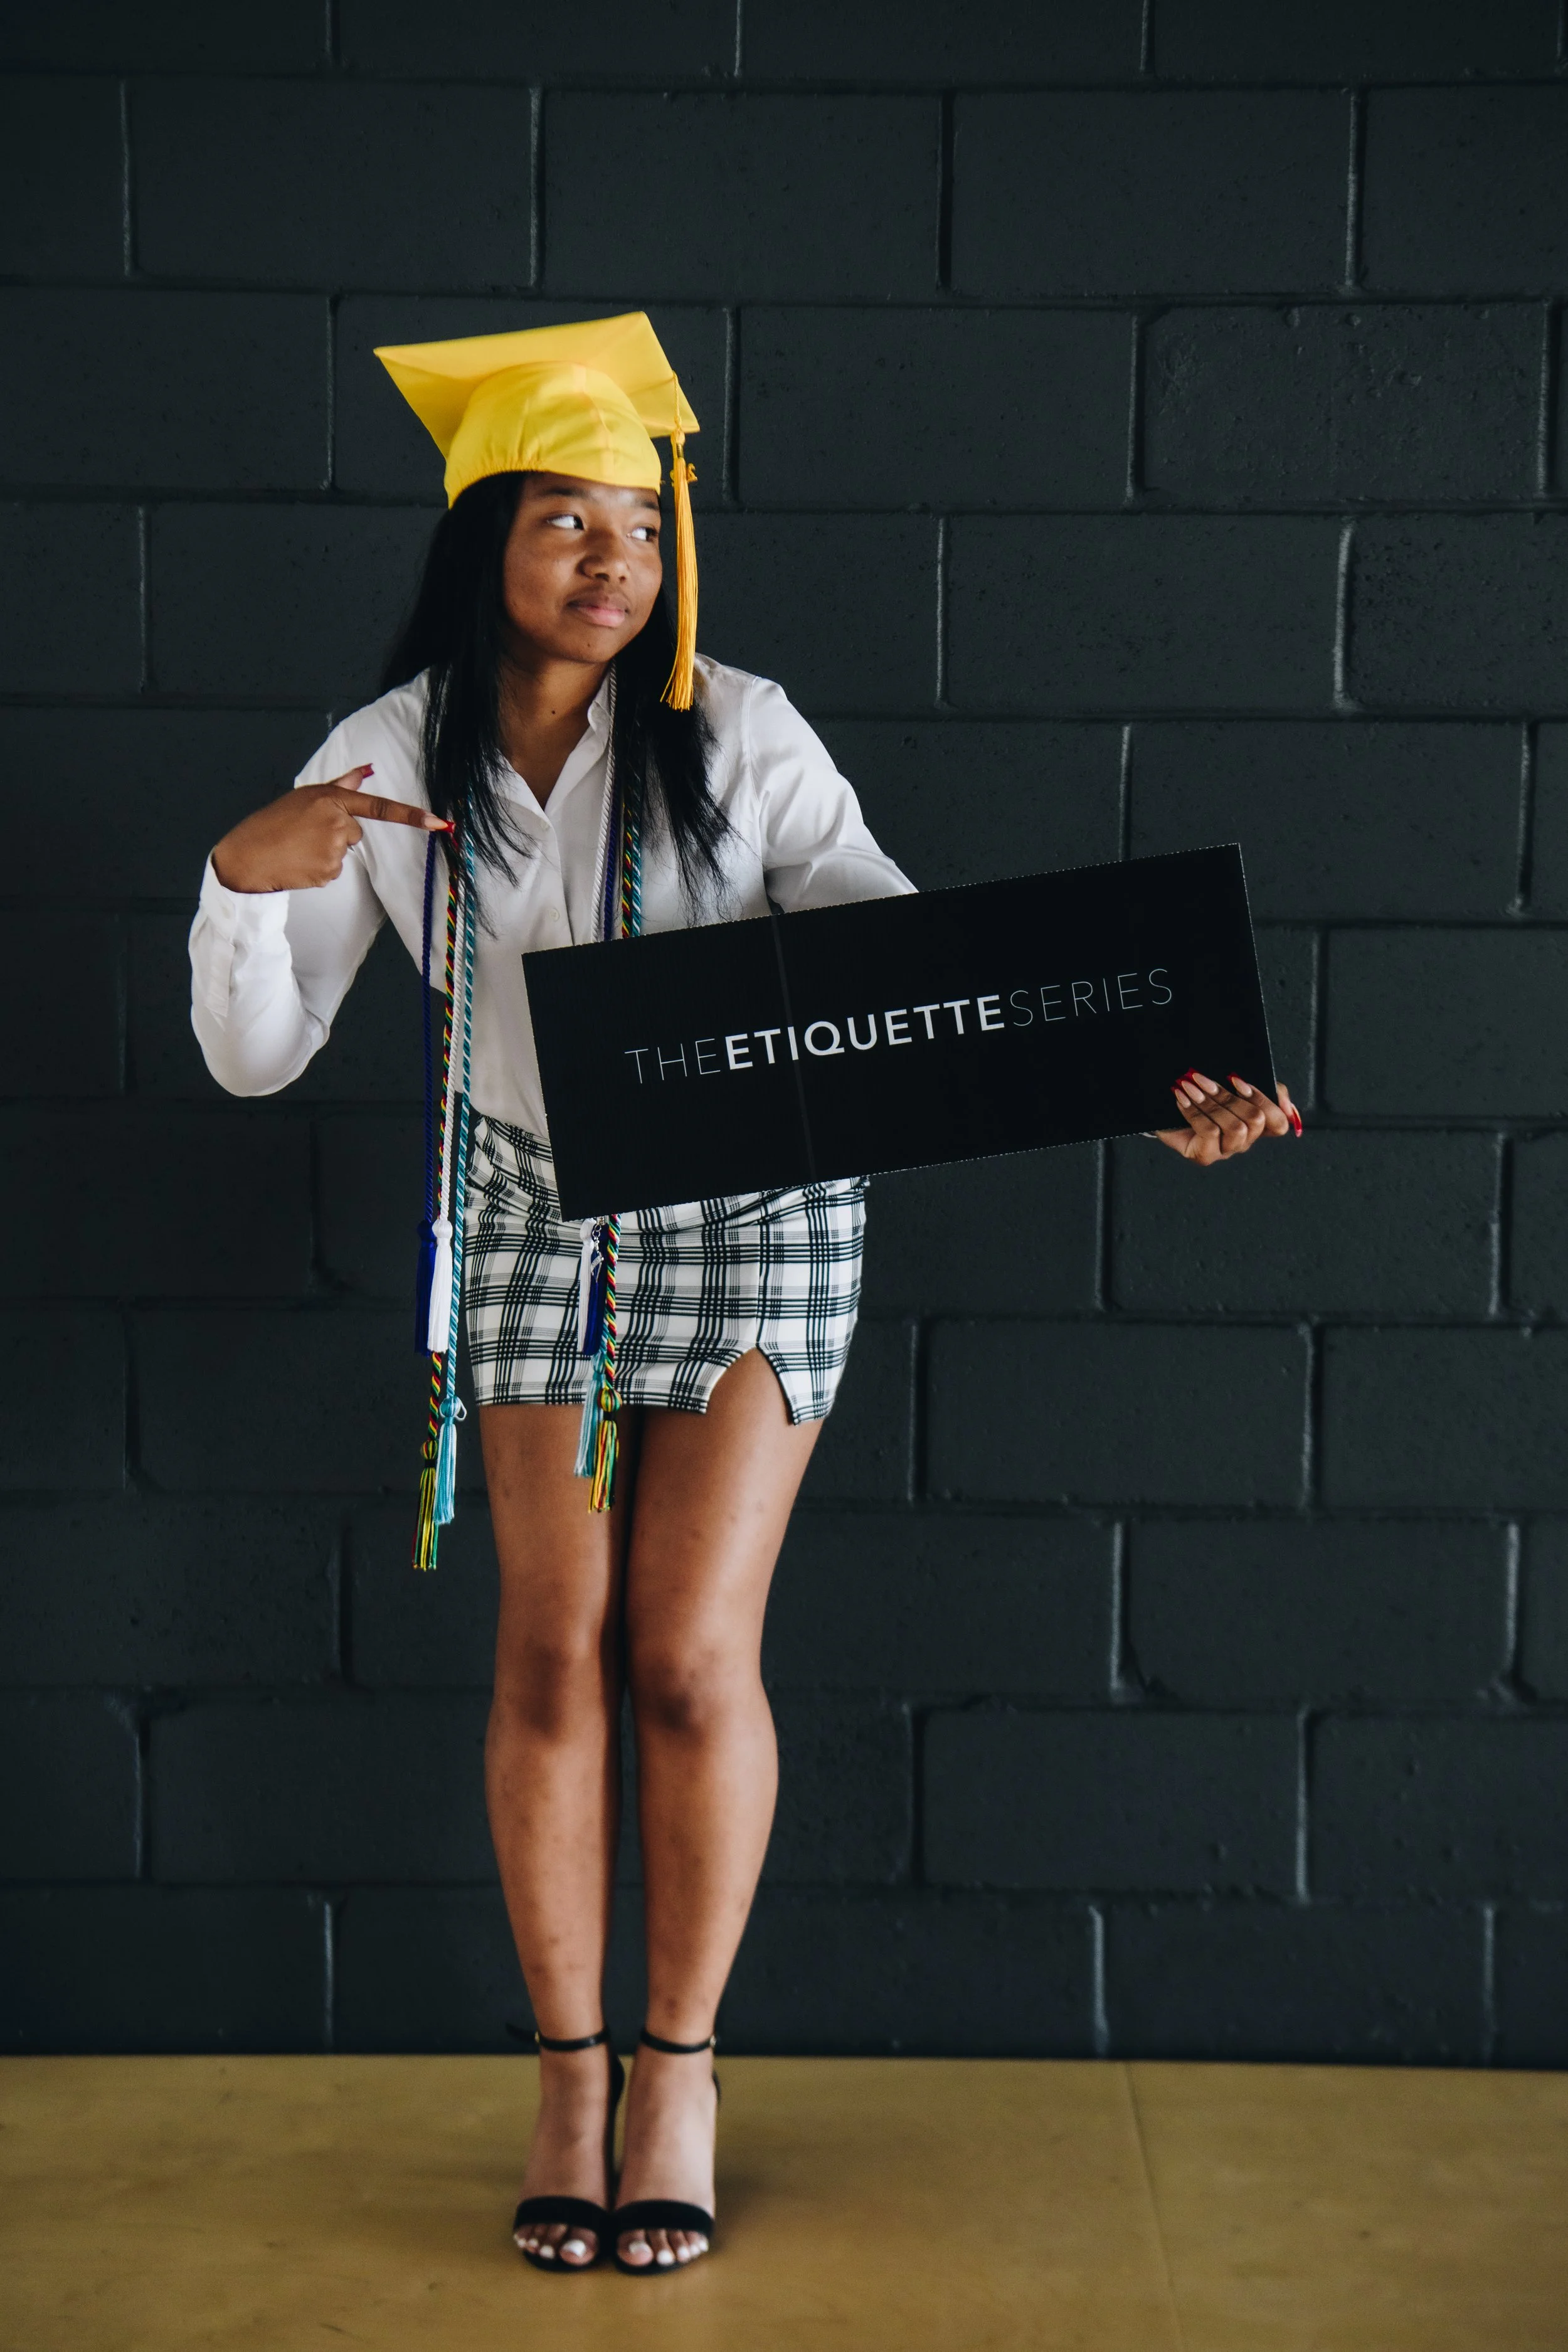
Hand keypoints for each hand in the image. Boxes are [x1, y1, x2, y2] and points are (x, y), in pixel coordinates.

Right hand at [210, 765, 448, 892]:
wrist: (247, 856)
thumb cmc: (271, 823)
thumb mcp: (304, 796)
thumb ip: (339, 786)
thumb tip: (365, 770)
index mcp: (331, 799)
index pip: (379, 806)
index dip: (412, 816)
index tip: (439, 823)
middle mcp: (337, 823)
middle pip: (355, 831)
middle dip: (336, 833)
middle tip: (304, 833)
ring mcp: (333, 849)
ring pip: (344, 852)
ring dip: (325, 851)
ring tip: (298, 847)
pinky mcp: (328, 872)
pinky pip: (334, 870)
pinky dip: (319, 868)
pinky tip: (299, 862)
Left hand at [1153, 1070, 1300, 1165]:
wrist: (1164, 1113)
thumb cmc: (1201, 1097)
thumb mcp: (1232, 1087)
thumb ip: (1264, 1087)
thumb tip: (1287, 1105)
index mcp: (1255, 1125)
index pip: (1279, 1123)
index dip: (1266, 1101)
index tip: (1239, 1082)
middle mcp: (1244, 1141)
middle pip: (1255, 1121)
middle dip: (1230, 1096)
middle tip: (1204, 1079)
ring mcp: (1226, 1151)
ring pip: (1235, 1128)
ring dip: (1211, 1103)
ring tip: (1190, 1086)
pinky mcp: (1205, 1156)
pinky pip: (1210, 1133)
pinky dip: (1195, 1111)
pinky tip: (1182, 1098)